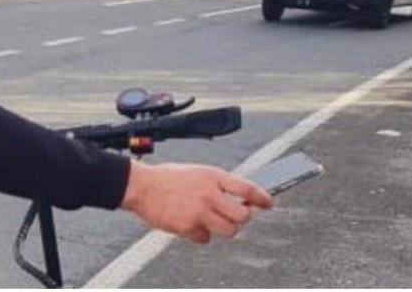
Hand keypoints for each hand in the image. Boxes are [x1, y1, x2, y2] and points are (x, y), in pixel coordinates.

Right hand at [120, 160, 271, 243]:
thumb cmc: (168, 178)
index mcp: (212, 176)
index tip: (269, 203)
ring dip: (224, 228)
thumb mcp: (197, 173)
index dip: (262, 198)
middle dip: (242, 217)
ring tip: (211, 220)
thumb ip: (218, 184)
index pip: (247, 189)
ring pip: (229, 230)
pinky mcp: (188, 227)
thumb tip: (241, 198)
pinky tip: (190, 223)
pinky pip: (205, 238)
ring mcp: (199, 212)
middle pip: (243, 216)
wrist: (142, 186)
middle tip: (235, 215)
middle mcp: (209, 194)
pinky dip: (201, 234)